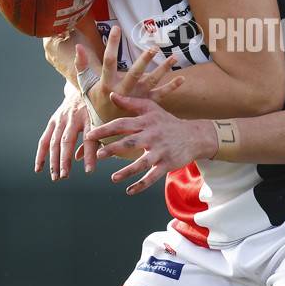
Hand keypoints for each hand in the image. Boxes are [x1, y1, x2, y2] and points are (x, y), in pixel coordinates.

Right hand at [35, 83, 99, 180]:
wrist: (82, 88)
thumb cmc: (97, 109)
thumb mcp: (103, 120)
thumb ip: (98, 139)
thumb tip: (86, 159)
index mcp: (90, 117)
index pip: (89, 139)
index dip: (89, 155)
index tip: (89, 171)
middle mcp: (74, 117)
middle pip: (67, 141)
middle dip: (65, 159)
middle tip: (65, 176)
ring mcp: (61, 119)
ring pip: (54, 142)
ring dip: (53, 161)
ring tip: (56, 177)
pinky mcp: (53, 121)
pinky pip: (44, 139)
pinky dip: (40, 155)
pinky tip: (39, 169)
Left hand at [44, 27, 99, 86]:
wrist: (90, 77)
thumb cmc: (83, 57)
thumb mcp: (76, 33)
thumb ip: (69, 25)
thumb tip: (66, 21)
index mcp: (48, 44)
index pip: (49, 27)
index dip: (59, 22)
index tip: (67, 20)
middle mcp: (48, 53)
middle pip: (54, 36)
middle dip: (64, 31)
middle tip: (74, 29)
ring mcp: (55, 62)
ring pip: (60, 45)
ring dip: (68, 41)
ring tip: (78, 40)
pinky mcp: (63, 67)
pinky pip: (65, 54)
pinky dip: (71, 50)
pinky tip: (80, 51)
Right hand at [75, 26, 183, 123]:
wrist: (105, 126)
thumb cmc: (95, 100)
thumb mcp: (86, 84)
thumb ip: (81, 65)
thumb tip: (78, 45)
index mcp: (107, 85)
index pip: (109, 62)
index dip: (112, 45)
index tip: (116, 29)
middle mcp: (123, 92)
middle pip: (135, 74)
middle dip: (144, 60)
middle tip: (154, 47)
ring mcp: (136, 98)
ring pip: (151, 82)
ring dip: (163, 70)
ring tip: (174, 57)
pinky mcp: (146, 104)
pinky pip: (161, 95)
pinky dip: (172, 87)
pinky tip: (182, 78)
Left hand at [86, 94, 215, 193]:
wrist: (194, 135)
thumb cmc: (167, 122)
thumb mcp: (151, 109)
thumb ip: (130, 102)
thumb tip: (111, 95)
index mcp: (146, 121)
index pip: (122, 124)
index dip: (105, 129)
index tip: (90, 135)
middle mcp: (152, 135)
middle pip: (130, 142)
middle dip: (113, 148)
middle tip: (98, 155)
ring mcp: (161, 150)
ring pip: (142, 163)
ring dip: (127, 171)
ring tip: (113, 178)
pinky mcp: (168, 163)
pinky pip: (153, 176)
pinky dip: (141, 185)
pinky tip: (129, 191)